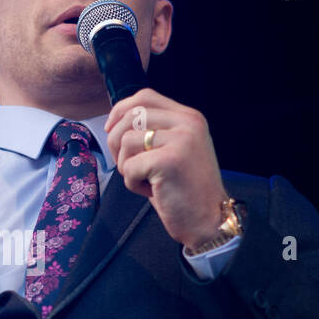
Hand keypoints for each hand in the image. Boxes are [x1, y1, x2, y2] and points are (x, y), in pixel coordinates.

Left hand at [104, 88, 227, 248]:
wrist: (208, 221)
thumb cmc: (184, 190)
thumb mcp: (174, 150)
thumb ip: (155, 131)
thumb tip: (115, 121)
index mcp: (189, 117)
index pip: (145, 97)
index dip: (120, 109)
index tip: (110, 129)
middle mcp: (188, 123)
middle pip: (131, 115)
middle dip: (116, 141)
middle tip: (128, 166)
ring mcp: (182, 140)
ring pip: (126, 140)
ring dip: (126, 166)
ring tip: (146, 180)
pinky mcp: (170, 160)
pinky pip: (130, 166)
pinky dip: (133, 183)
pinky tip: (152, 192)